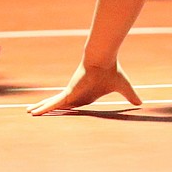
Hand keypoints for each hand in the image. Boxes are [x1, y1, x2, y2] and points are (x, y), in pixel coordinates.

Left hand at [27, 62, 142, 115]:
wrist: (103, 58)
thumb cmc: (111, 70)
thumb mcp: (123, 87)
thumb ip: (131, 95)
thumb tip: (142, 103)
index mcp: (87, 95)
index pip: (75, 105)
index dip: (69, 109)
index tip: (64, 113)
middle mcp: (77, 94)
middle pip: (60, 105)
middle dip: (49, 108)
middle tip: (37, 112)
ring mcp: (71, 93)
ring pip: (53, 104)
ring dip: (42, 108)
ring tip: (29, 112)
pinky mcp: (68, 93)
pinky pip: (54, 103)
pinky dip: (44, 108)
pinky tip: (34, 112)